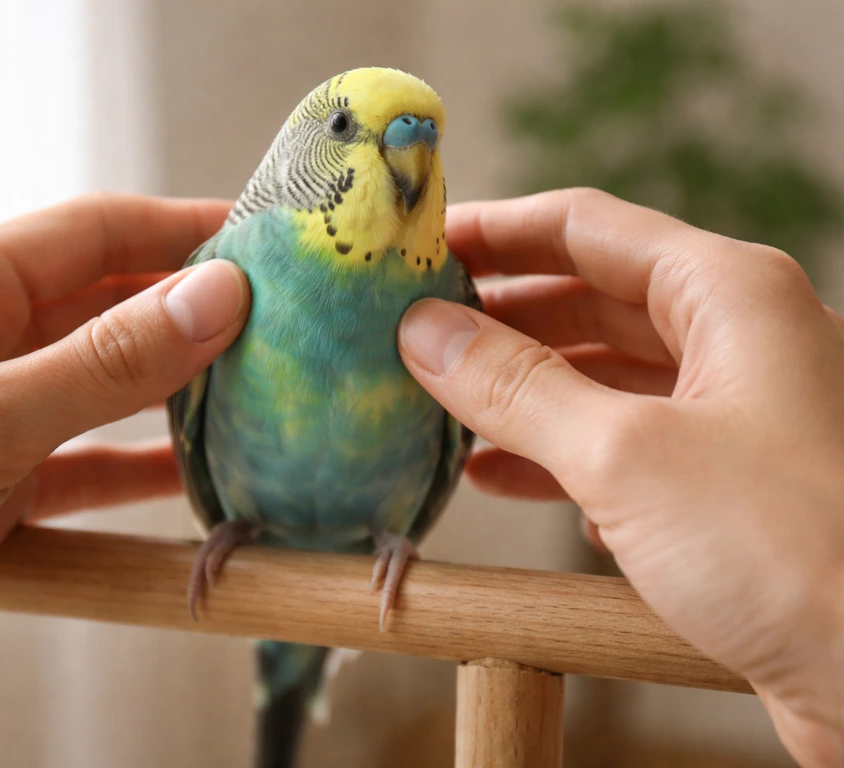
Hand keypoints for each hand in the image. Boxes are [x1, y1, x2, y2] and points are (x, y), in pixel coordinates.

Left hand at [0, 194, 246, 716]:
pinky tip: (198, 475)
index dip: (183, 230)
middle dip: (192, 312)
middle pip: (109, 306)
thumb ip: (104, 363)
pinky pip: (89, 463)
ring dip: (176, 391)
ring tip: (259, 392)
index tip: (267, 241)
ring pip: (107, 386)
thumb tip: (219, 297)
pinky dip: (140, 469)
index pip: (96, 232)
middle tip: (283, 324)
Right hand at [398, 189, 843, 767]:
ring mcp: (735, 414)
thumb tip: (423, 331)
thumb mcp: (626, 456)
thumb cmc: (788, 549)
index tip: (418, 248)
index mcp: (728, 294)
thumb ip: (516, 388)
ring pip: (603, 377)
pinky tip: (507, 478)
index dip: (495, 231)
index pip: (586, 227)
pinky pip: (624, 445)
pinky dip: (560, 455)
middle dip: (500, 317)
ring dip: (521, 391)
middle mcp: (736, 340)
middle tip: (414, 334)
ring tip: (440, 406)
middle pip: (591, 298)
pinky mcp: (727, 486)